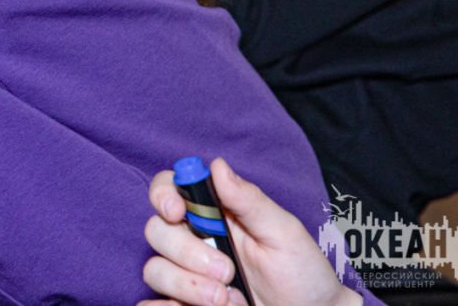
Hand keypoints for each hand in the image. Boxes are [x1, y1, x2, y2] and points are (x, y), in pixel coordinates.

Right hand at [140, 158, 359, 305]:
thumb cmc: (303, 273)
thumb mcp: (283, 233)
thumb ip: (249, 201)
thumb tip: (216, 165)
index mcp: (213, 214)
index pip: (169, 188)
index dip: (162, 195)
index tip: (176, 212)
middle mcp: (194, 240)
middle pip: (156, 231)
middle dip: (187, 253)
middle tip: (226, 272)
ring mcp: (187, 275)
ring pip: (154, 270)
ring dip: (186, 286)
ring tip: (225, 301)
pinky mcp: (184, 304)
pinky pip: (154, 304)